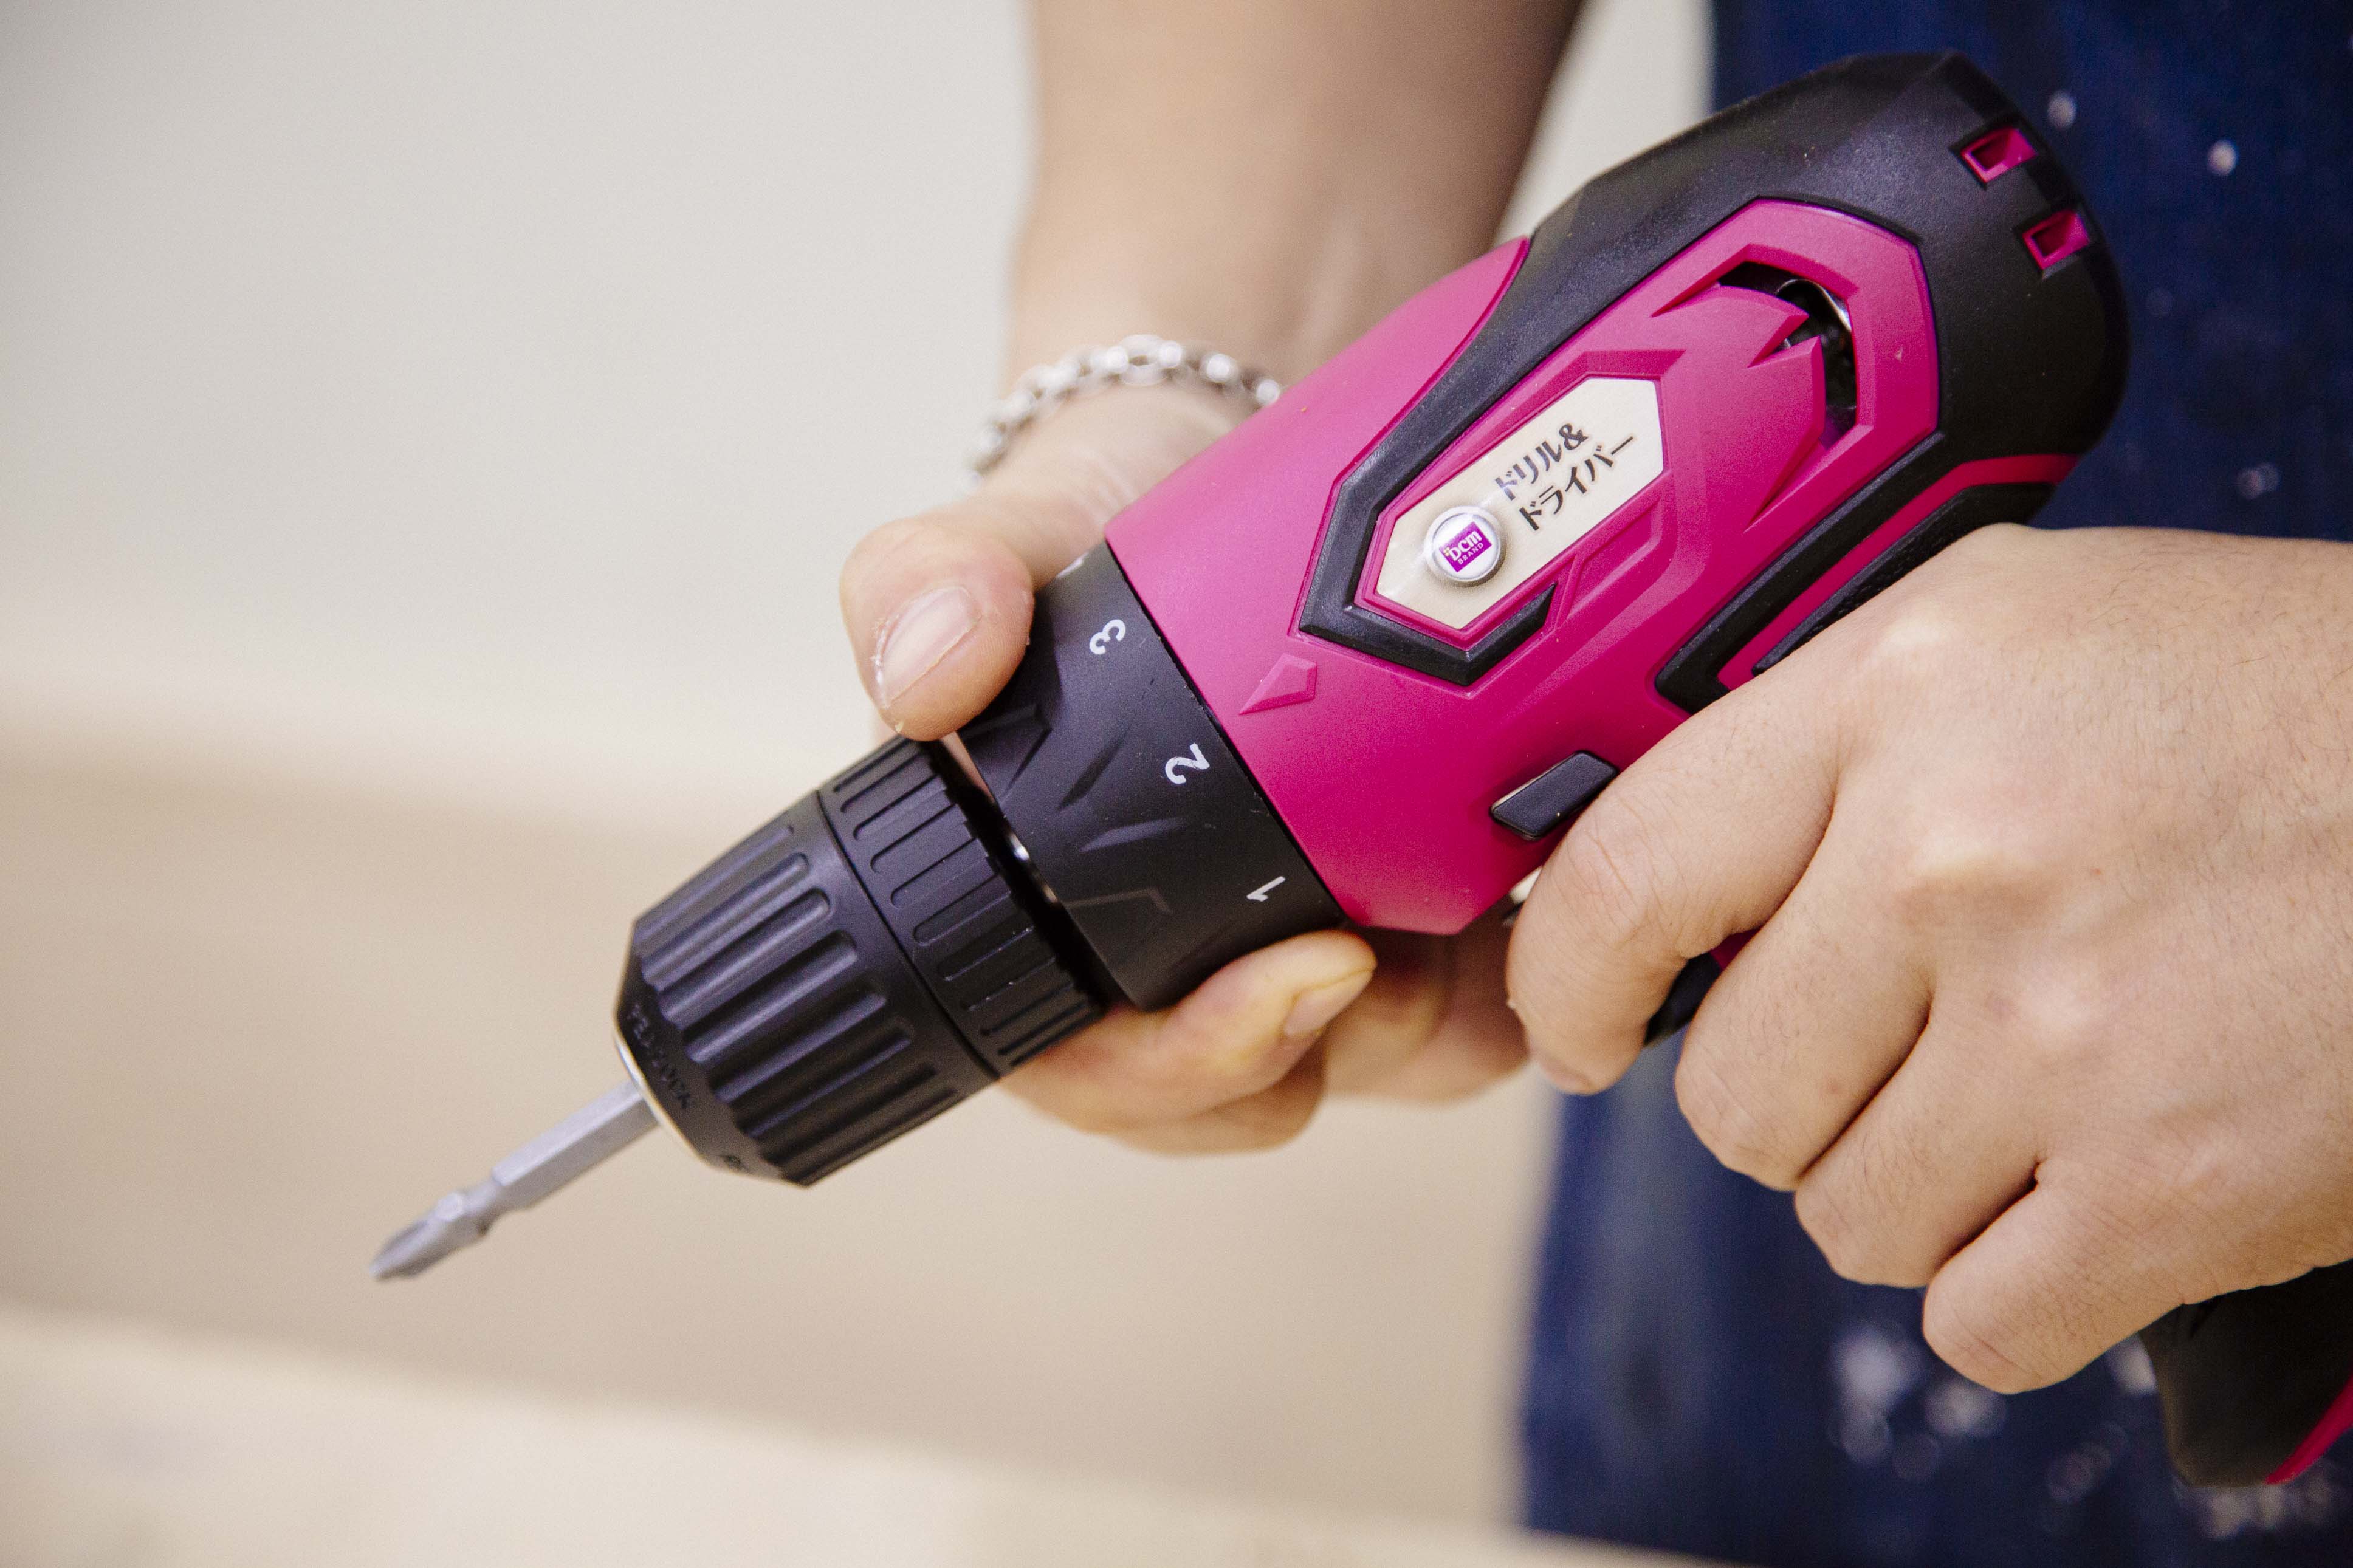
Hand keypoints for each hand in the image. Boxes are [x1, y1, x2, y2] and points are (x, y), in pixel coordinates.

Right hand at [839, 389, 1524, 1153]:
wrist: (1222, 468)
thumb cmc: (1094, 530)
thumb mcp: (1006, 529)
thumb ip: (927, 580)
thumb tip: (923, 681)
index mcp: (1035, 923)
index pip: (1088, 1075)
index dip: (1185, 1065)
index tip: (1300, 972)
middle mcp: (1150, 963)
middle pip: (1240, 1097)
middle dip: (1329, 1041)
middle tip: (1394, 939)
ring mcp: (1271, 954)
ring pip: (1359, 1071)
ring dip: (1420, 1015)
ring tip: (1458, 899)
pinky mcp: (1385, 935)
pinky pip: (1459, 1028)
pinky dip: (1503, 984)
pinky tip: (1514, 896)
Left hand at [1509, 523, 2352, 1391]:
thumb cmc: (2271, 703)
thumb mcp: (2018, 633)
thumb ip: (1824, 749)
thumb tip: (1660, 900)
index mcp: (1901, 693)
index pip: (1624, 877)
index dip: (1567, 982)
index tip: (1583, 1028)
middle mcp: (1954, 856)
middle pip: (1730, 1091)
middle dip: (1796, 1094)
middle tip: (1910, 1042)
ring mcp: (2063, 1033)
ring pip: (1844, 1215)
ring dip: (1915, 1187)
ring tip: (2031, 1093)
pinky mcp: (2171, 1189)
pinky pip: (1974, 1316)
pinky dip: (2018, 1282)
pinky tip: (2089, 1188)